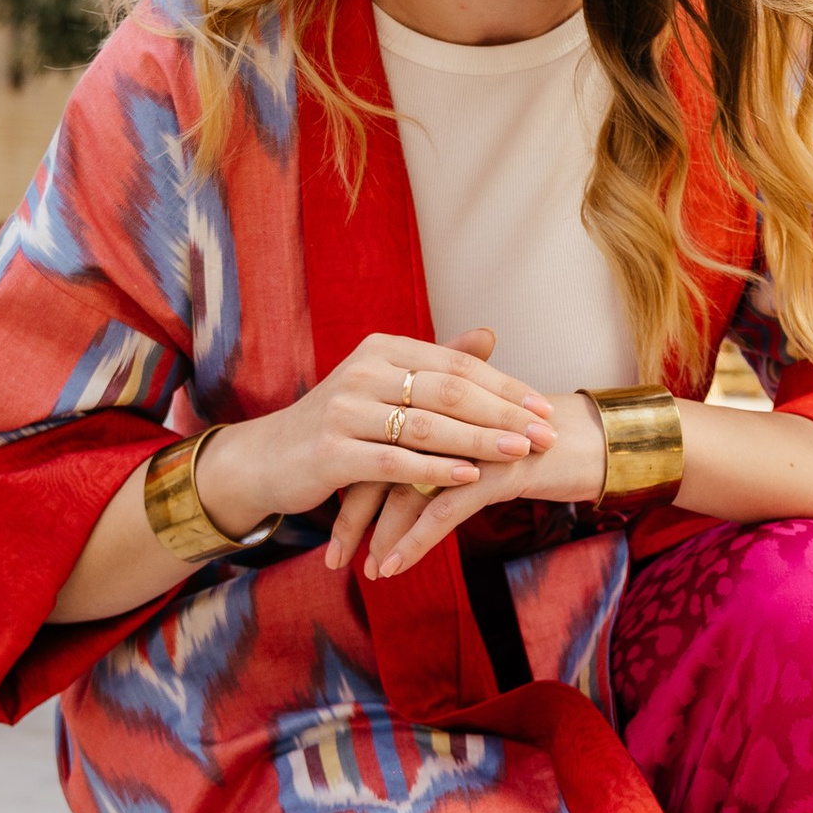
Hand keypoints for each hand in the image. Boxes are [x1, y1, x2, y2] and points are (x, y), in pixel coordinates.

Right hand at [193, 329, 556, 548]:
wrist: (268, 458)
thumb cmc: (339, 423)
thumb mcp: (386, 385)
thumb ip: (437, 363)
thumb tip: (490, 334)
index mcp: (382, 350)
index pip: (456, 365)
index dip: (504, 387)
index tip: (543, 409)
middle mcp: (363, 372)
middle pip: (448, 391)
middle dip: (502, 414)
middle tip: (544, 435)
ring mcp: (344, 412)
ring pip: (425, 426)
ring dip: (479, 441)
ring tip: (519, 453)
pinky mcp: (330, 453)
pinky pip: (393, 462)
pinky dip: (434, 470)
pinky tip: (469, 478)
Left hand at [350, 390, 603, 579]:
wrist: (598, 442)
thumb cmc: (539, 445)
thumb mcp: (483, 449)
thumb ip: (446, 455)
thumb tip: (406, 483)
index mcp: (440, 408)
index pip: (382, 442)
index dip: (352, 482)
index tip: (333, 521)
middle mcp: (449, 421)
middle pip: (384, 465)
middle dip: (356, 514)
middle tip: (334, 555)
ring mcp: (472, 444)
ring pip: (406, 491)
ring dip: (379, 534)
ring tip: (362, 570)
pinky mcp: (496, 471)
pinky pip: (443, 511)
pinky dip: (413, 541)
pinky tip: (393, 567)